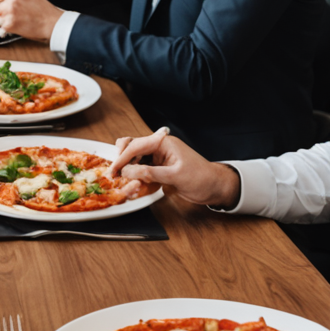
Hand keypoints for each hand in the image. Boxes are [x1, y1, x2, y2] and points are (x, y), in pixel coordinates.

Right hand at [107, 127, 240, 205]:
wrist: (216, 187)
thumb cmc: (201, 178)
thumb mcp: (175, 175)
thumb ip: (150, 173)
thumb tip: (128, 171)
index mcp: (162, 142)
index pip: (136, 146)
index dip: (122, 158)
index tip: (114, 170)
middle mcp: (158, 148)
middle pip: (132, 148)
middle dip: (122, 161)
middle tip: (114, 174)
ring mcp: (158, 158)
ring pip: (135, 159)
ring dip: (128, 169)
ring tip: (122, 181)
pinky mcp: (159, 169)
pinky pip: (142, 169)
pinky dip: (136, 176)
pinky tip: (133, 184)